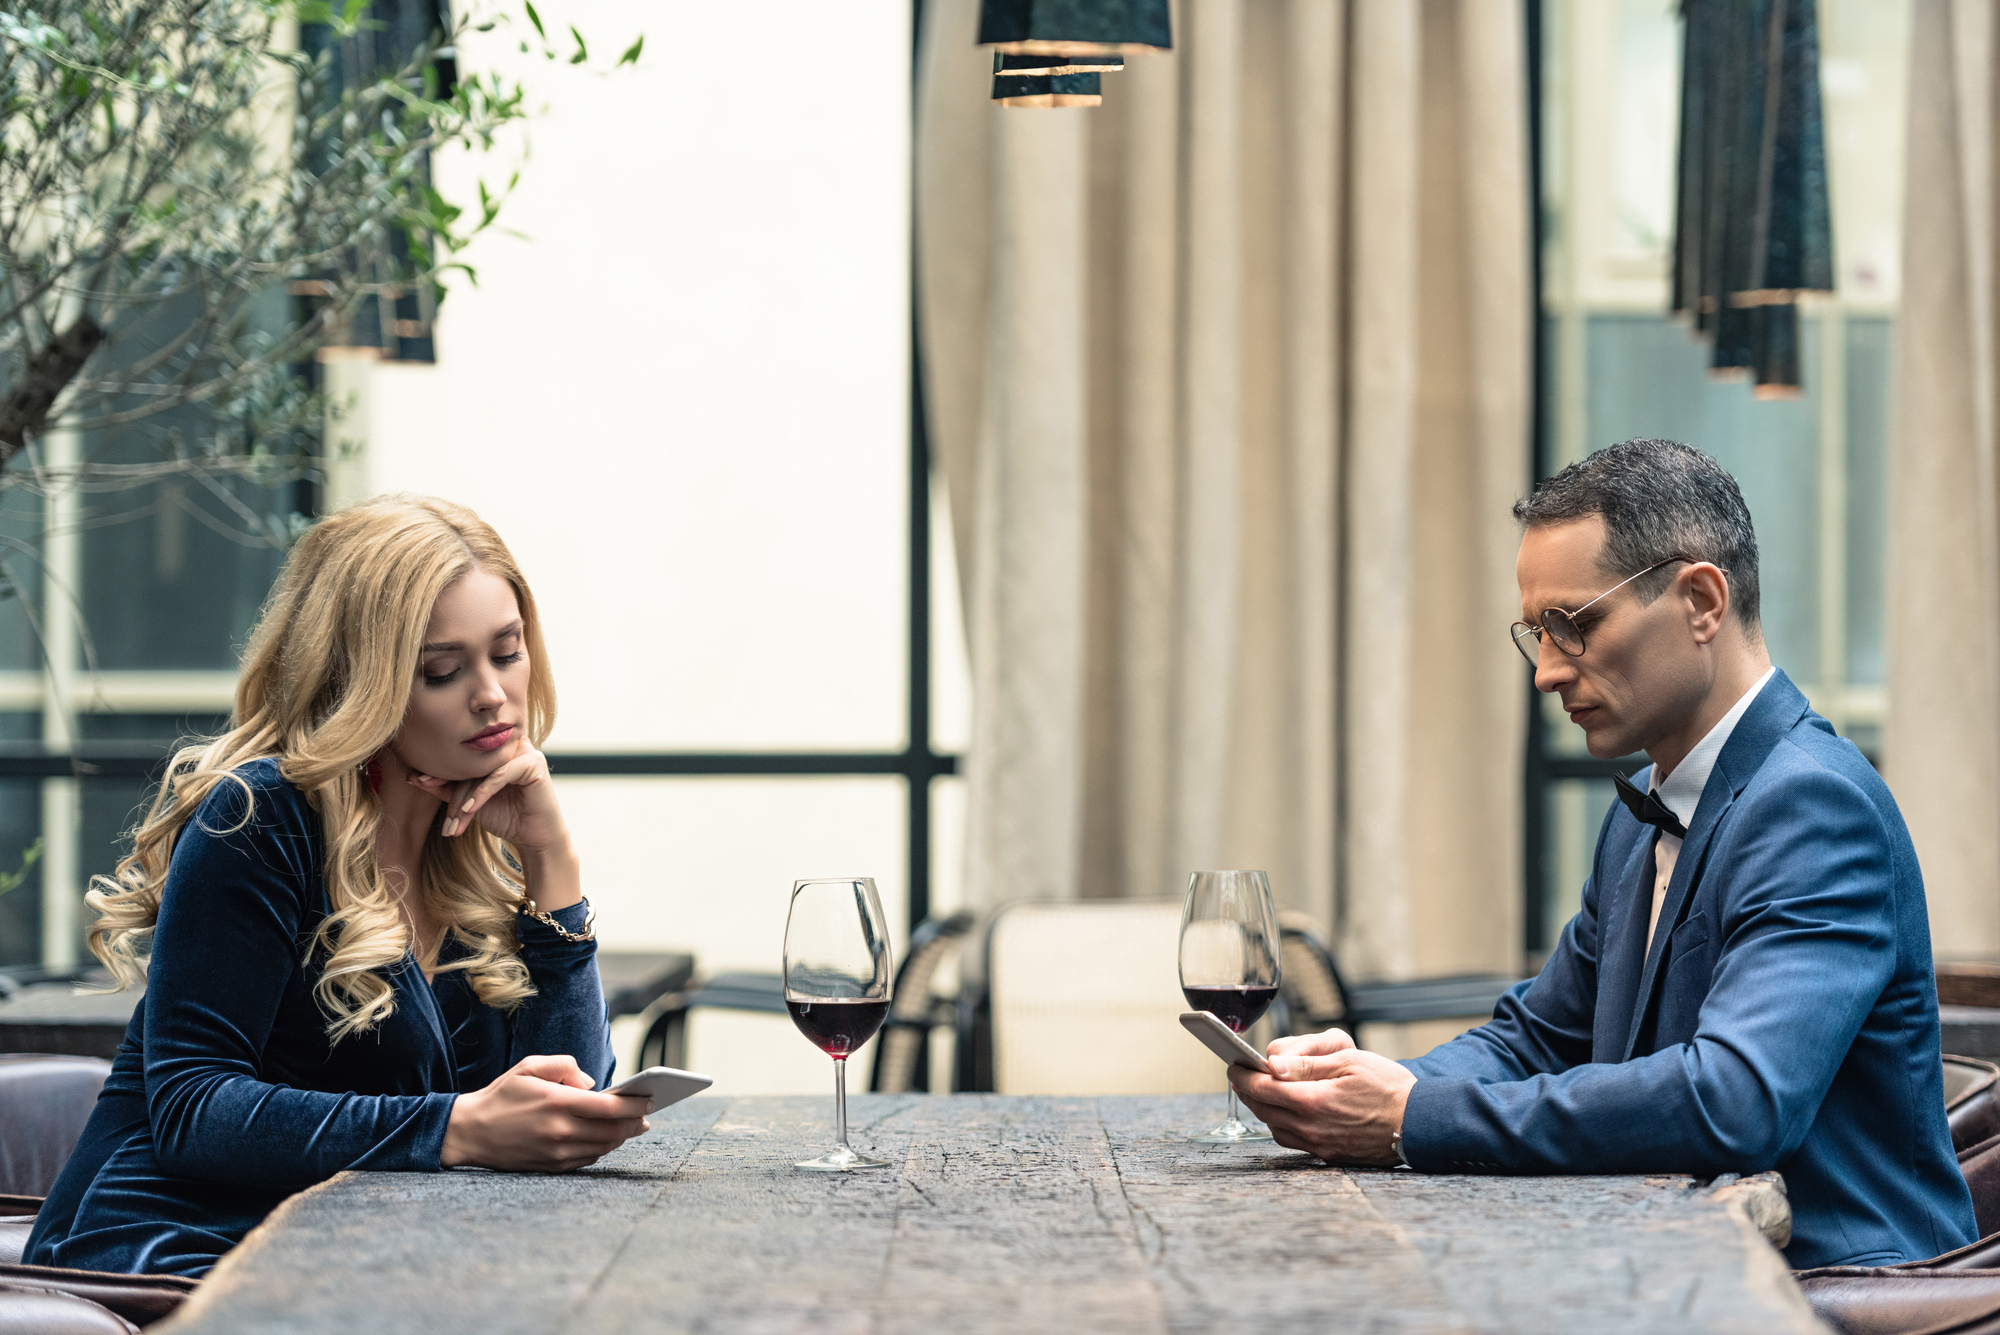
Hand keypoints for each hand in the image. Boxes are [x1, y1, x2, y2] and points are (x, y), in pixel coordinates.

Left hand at [407, 744, 567, 852]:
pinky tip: (469, 810)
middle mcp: (510, 744)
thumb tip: (412, 777)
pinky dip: (482, 794)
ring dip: (465, 799)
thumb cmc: (506, 816)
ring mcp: (524, 751)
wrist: (535, 837)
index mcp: (496, 747)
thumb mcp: (469, 803)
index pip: (463, 755)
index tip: (418, 780)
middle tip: (442, 819)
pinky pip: (500, 775)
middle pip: (472, 763)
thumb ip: (446, 788)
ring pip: (483, 770)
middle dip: (453, 793)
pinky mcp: (534, 763)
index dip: (441, 770)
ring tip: (454, 823)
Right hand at [441, 1055, 649, 1172]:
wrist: (469, 1132)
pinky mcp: (551, 1166)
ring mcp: (556, 1152)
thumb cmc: (502, 1095)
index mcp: (557, 1102)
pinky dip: (602, 1148)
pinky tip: (606, 1138)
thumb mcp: (530, 1066)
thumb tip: (592, 1085)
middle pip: (612, 1130)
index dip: (635, 1104)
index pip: (609, 1106)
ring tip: (632, 1125)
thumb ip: (566, 1066)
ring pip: (603, 1147)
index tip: (649, 1099)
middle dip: (635, 1122)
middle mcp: (560, 1130)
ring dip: (621, 1137)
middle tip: (647, 1115)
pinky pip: (587, 1159)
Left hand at [1229, 1032, 1414, 1165]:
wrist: (1421, 1123)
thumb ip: (1306, 1064)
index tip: (1234, 1065)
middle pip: (1264, 1110)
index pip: (1262, 1089)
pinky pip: (1294, 1141)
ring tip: (1260, 1092)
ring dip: (1263, 1110)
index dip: (1243, 1076)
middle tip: (1241, 1077)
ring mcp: (1320, 1146)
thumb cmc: (1389, 1087)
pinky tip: (1286, 1113)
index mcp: (1313, 1102)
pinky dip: (1282, 1125)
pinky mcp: (1330, 1156)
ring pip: (1275, 1128)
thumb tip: (1271, 1064)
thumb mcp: (1348, 1062)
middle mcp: (1312, 1129)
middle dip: (1248, 1092)